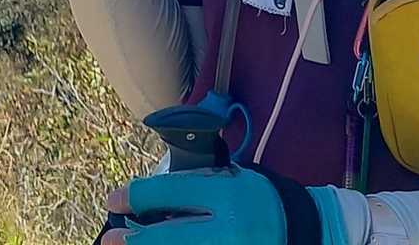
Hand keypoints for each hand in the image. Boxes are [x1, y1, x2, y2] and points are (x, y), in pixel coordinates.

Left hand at [97, 167, 339, 243]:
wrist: (307, 230)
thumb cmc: (259, 198)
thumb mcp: (230, 179)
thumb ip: (194, 186)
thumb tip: (148, 201)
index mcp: (227, 195)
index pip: (170, 192)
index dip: (136, 196)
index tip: (113, 201)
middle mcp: (229, 229)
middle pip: (170, 237)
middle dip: (135, 239)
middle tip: (110, 238)